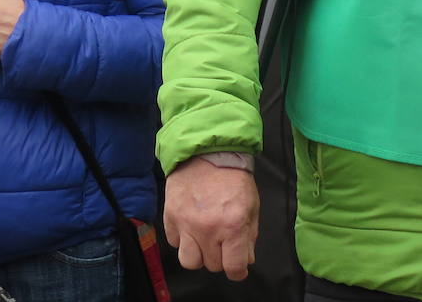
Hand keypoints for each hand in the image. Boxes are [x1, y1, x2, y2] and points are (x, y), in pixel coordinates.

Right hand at [163, 158, 258, 280]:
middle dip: (220, 256)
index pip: (234, 268)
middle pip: (212, 265)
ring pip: (189, 261)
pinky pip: (174, 242)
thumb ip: (250, 235)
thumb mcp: (251, 205)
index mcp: (233, 225)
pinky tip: (190, 224)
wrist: (207, 150)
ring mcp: (186, 224)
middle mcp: (208, 229)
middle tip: (222, 240)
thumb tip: (246, 260)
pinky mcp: (170, 216)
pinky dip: (182, 238)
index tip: (237, 265)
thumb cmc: (233, 177)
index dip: (238, 270)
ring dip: (199, 254)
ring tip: (203, 239)